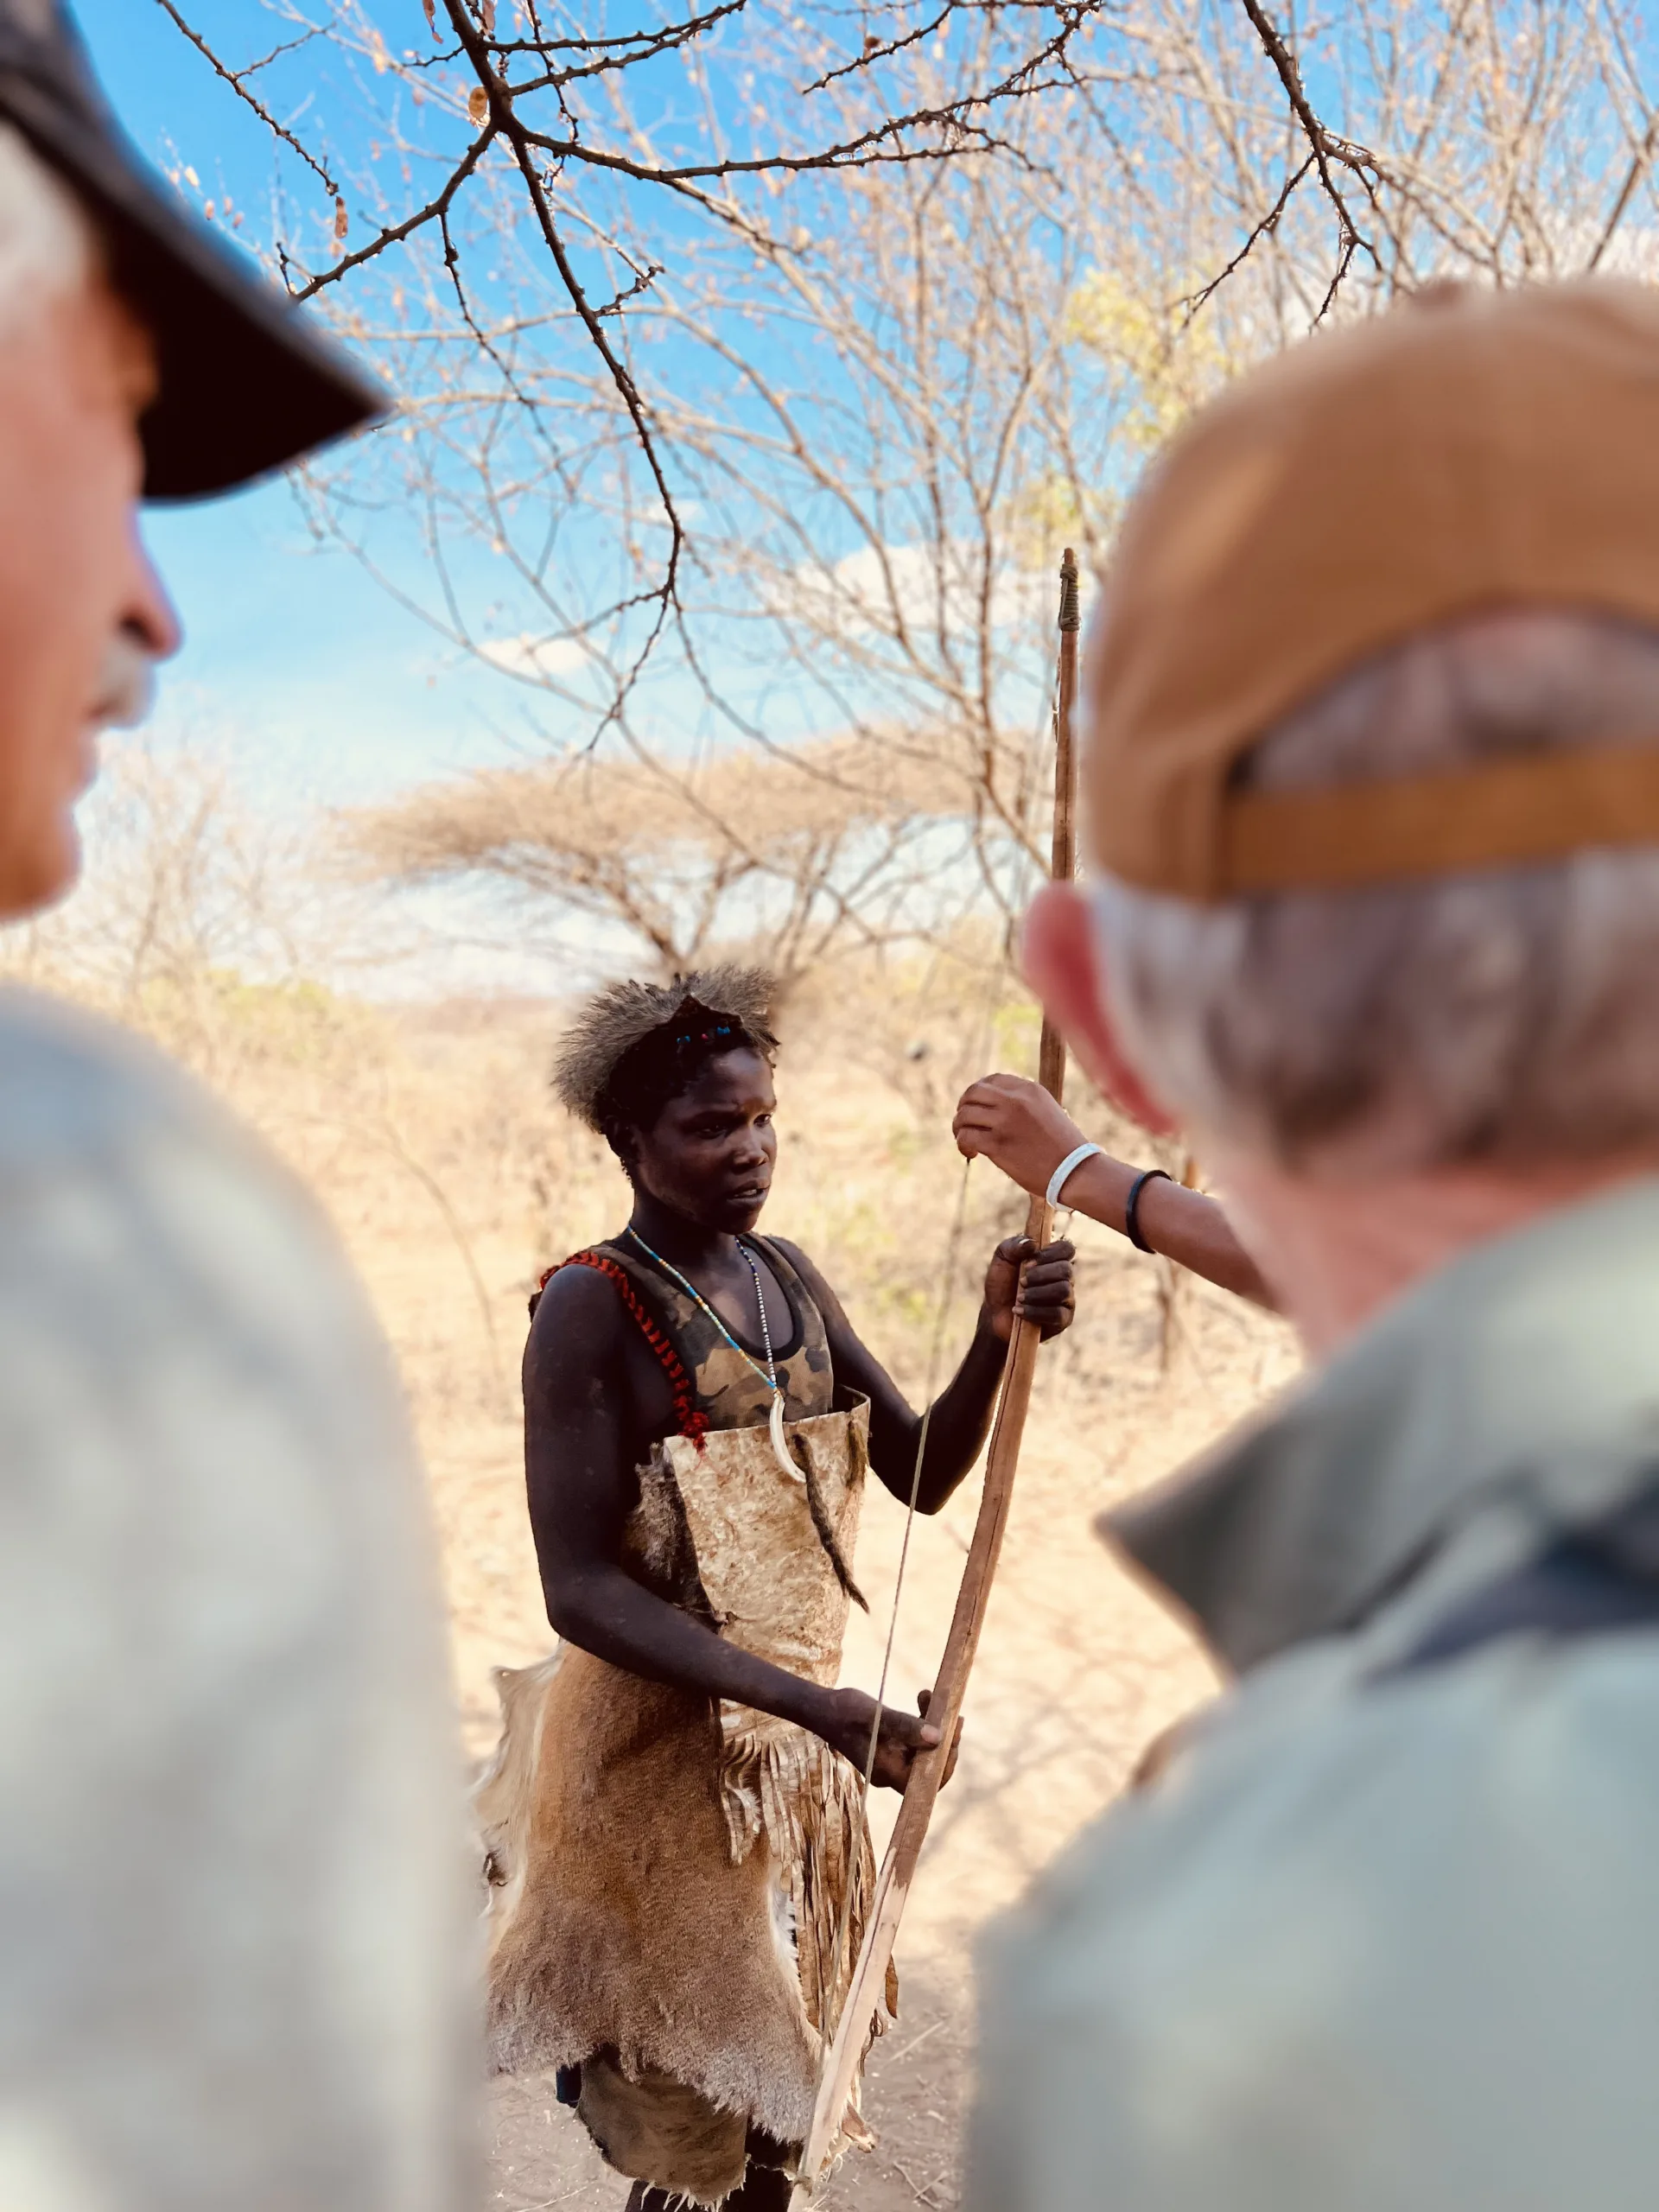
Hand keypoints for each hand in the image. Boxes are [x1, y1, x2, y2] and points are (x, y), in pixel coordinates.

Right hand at [816, 1686, 962, 1791]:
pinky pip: (916, 1739)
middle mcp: (892, 1772)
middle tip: (954, 1714)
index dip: (946, 1759)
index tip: (954, 1731)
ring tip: (932, 1697)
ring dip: (935, 1726)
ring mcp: (892, 1760)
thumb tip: (938, 1737)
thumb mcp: (875, 1716)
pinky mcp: (892, 1747)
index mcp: (888, 1773)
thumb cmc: (843, 1712)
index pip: (928, 1780)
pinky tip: (923, 1698)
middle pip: (931, 1766)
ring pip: (926, 1750)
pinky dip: (923, 1721)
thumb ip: (905, 1726)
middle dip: (945, 1740)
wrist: (822, 1708)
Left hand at [955, 1072, 1087, 1198]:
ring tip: (965, 1140)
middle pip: (973, 1092)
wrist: (1075, 1171)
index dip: (978, 1093)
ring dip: (959, 1127)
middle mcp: (1016, 1100)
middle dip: (963, 1106)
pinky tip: (971, 1154)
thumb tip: (994, 1106)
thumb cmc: (1063, 1147)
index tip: (977, 1108)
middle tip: (965, 1123)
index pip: (992, 1080)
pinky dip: (962, 1145)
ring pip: (964, 1114)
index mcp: (1029, 1089)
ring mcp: (1005, 1121)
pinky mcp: (998, 1144)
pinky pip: (966, 1137)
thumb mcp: (1047, 1111)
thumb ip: (1023, 1103)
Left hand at [981, 1233, 1075, 1344]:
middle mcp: (1064, 1277)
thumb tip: (1032, 1243)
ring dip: (1037, 1293)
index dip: (1050, 1253)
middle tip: (1021, 1281)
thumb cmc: (1002, 1283)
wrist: (994, 1313)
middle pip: (1066, 1270)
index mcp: (1053, 1259)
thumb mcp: (1002, 1258)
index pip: (1067, 1249)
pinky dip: (1035, 1311)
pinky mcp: (1063, 1319)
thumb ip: (1014, 1245)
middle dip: (1040, 1275)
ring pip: (1063, 1291)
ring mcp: (1066, 1299)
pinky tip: (1019, 1311)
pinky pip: (1058, 1314)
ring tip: (1019, 1298)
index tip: (1028, 1262)